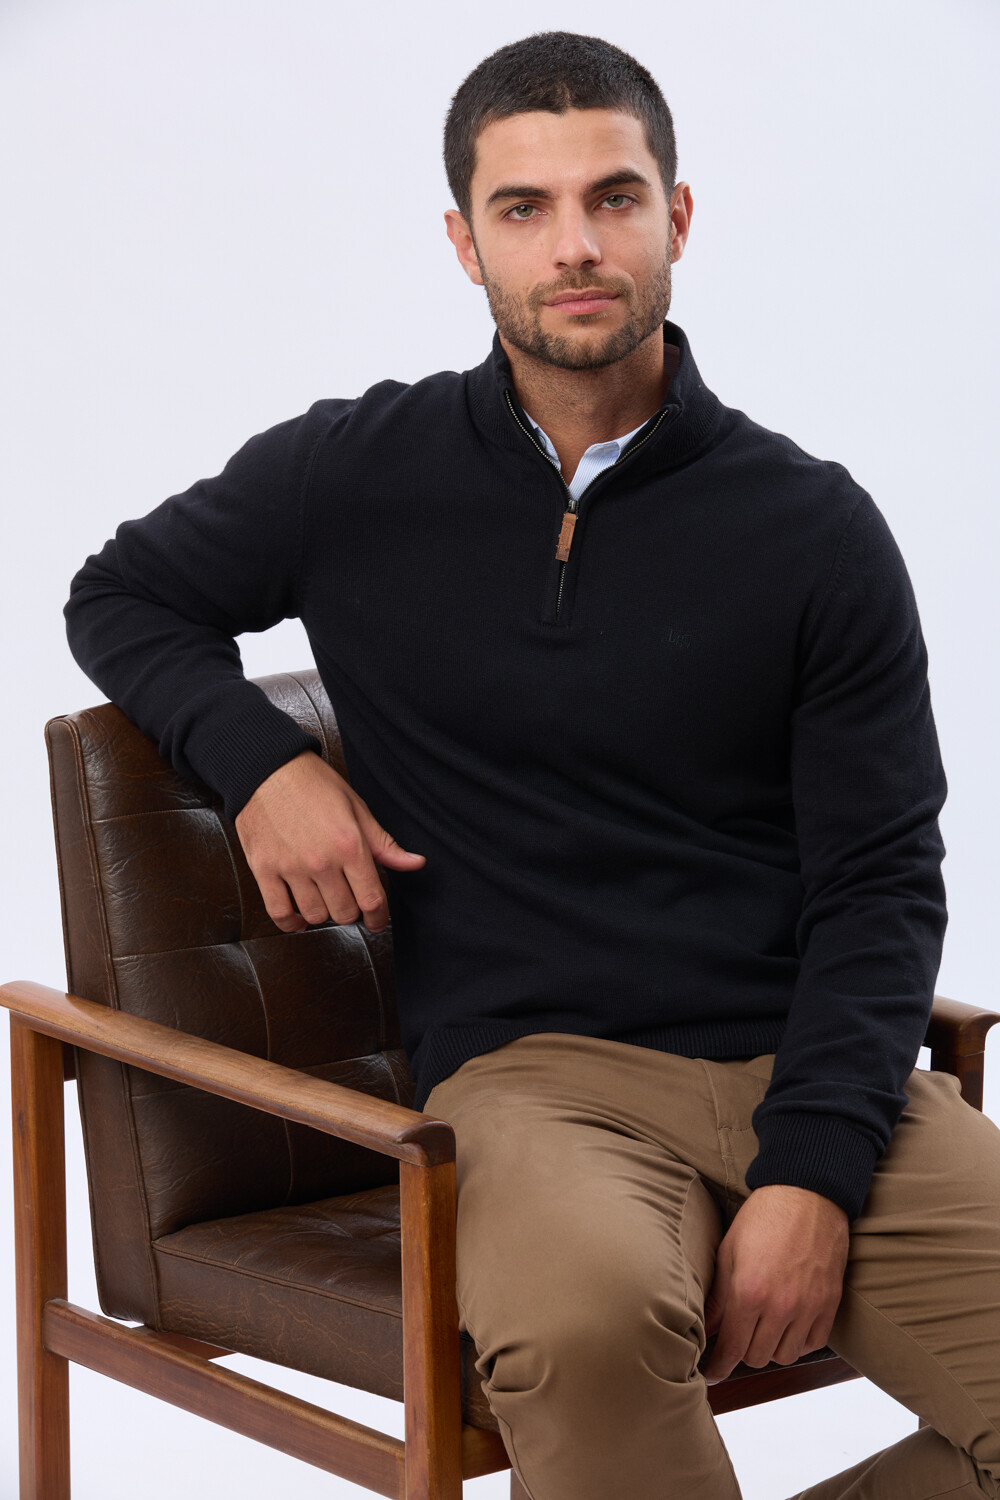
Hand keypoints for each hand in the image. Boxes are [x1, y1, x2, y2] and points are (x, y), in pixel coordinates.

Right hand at [234, 750, 425, 933]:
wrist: (266, 768)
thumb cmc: (312, 784)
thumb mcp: (357, 808)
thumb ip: (384, 844)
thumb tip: (414, 863)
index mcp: (349, 845)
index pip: (372, 899)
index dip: (379, 917)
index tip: (377, 920)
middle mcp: (321, 861)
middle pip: (345, 912)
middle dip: (352, 910)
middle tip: (350, 899)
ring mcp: (290, 868)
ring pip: (315, 915)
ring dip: (324, 913)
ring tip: (325, 899)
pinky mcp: (263, 870)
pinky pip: (280, 913)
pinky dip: (292, 922)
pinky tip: (300, 915)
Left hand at [700, 1184, 848, 1383]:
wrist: (807, 1193)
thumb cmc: (764, 1216)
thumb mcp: (729, 1251)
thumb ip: (718, 1296)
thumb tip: (707, 1328)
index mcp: (749, 1293)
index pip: (732, 1349)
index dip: (719, 1366)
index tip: (712, 1373)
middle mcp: (780, 1307)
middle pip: (757, 1357)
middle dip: (742, 1352)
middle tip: (736, 1338)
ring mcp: (808, 1307)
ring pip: (785, 1355)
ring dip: (771, 1348)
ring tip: (762, 1329)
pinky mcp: (830, 1303)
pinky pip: (813, 1344)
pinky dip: (799, 1341)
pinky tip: (789, 1325)